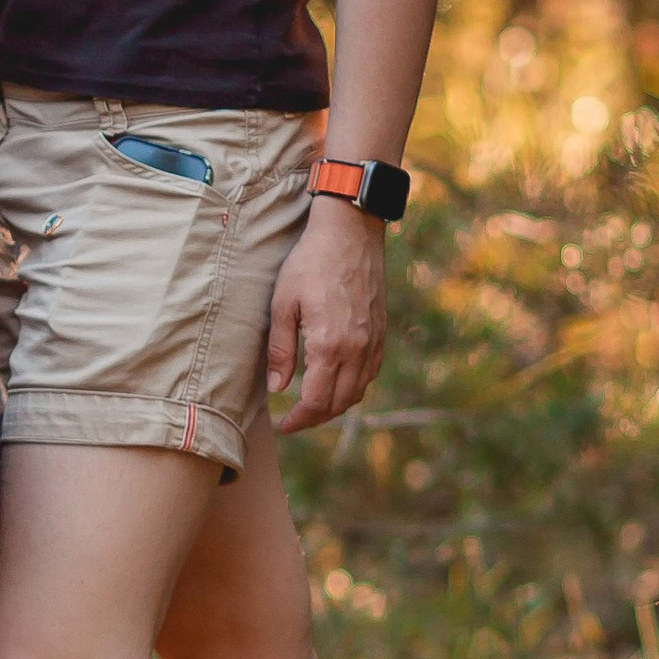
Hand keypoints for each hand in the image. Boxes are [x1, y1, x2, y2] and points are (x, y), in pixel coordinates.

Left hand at [266, 203, 386, 433]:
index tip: (284, 426)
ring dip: (336, 405)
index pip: (316, 401)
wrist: (350, 232)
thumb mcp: (282, 303)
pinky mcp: (381, 331)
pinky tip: (338, 382)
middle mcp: (357, 349)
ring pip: (358, 391)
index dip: (299, 420)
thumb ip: (280, 350)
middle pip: (339, 403)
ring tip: (314, 406)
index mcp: (330, 345)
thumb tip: (277, 388)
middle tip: (295, 421)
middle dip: (316, 418)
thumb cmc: (310, 263)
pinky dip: (355, 386)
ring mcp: (373, 341)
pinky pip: (371, 372)